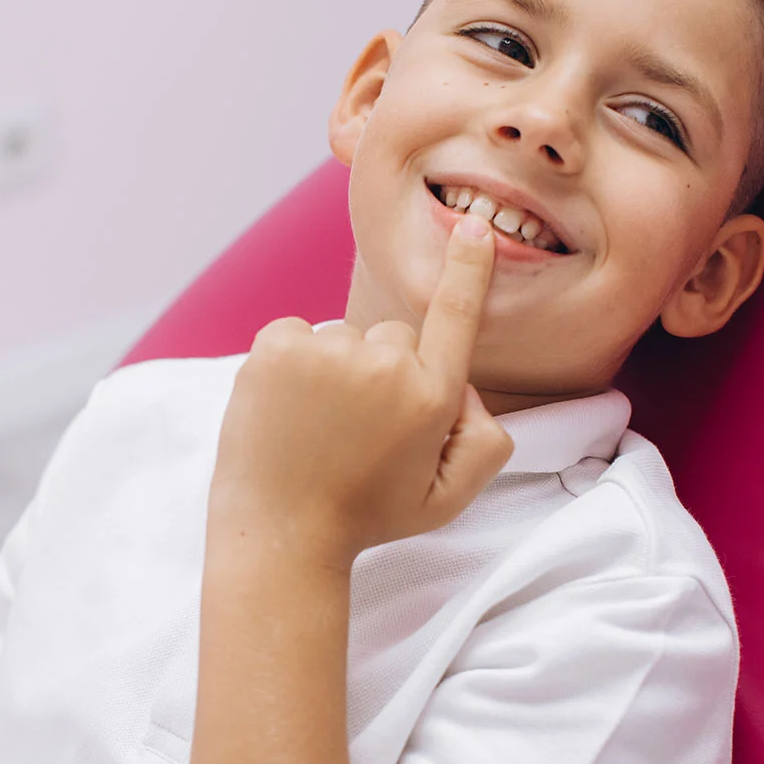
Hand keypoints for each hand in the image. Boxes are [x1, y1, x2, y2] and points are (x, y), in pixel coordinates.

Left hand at [207, 214, 514, 571]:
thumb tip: (466, 386)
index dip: (467, 269)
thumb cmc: (365, 516)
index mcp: (431, 398)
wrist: (279, 535)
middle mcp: (385, 366)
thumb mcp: (448, 499)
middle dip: (383, 371)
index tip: (474, 228)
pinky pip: (296, 333)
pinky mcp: (276, 346)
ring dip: (332, 372)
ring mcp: (327, 353)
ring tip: (316, 429)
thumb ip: (486, 443)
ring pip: (342, 338)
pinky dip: (291, 364)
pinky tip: (288, 410)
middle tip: (356, 431)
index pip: (456, 316)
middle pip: (395, 337)